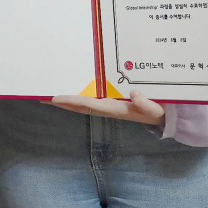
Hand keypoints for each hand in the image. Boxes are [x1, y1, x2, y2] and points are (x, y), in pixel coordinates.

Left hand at [46, 90, 165, 126]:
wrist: (166, 117)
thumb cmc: (160, 111)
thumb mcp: (157, 109)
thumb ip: (147, 104)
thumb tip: (134, 93)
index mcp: (116, 109)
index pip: (89, 104)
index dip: (71, 100)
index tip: (55, 97)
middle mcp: (108, 107)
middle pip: (80, 105)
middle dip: (61, 102)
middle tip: (41, 97)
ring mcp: (109, 105)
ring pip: (82, 103)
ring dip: (66, 100)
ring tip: (48, 95)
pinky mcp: (112, 102)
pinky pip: (90, 99)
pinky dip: (77, 96)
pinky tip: (70, 90)